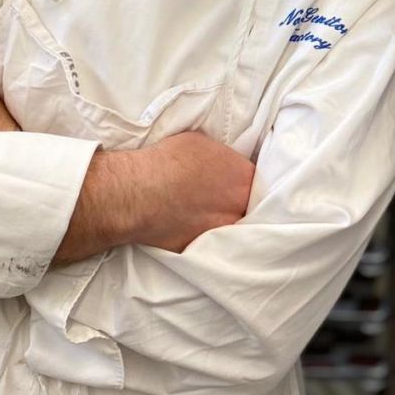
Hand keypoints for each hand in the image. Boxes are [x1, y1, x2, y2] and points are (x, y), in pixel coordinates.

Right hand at [126, 131, 255, 252]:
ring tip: (203, 216)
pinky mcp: (200, 250)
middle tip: (220, 200)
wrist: (137, 193)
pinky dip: (201, 238)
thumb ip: (222, 157)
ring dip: (222, 223)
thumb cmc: (168, 161)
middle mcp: (239, 207)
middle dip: (238, 204)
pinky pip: (208, 245)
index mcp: (244, 177)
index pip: (257, 181)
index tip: (235, 184)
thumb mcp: (203, 144)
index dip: (245, 182)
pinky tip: (187, 229)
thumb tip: (221, 164)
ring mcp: (221, 232)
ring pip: (231, 230)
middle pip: (248, 207)